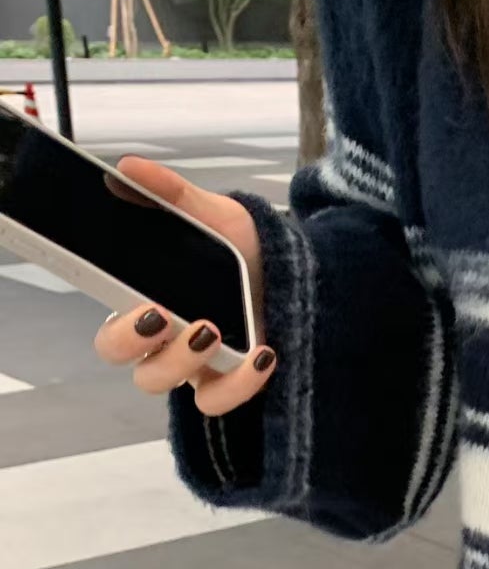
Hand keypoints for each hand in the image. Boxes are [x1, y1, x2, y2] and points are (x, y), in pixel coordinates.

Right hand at [92, 157, 274, 416]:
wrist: (300, 271)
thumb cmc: (243, 247)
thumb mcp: (213, 214)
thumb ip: (171, 193)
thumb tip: (127, 168)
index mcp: (144, 303)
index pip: (110, 330)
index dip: (116, 327)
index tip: (133, 302)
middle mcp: (163, 341)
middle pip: (127, 361)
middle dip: (134, 342)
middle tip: (162, 314)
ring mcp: (197, 365)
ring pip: (167, 383)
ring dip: (183, 361)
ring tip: (211, 328)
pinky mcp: (232, 381)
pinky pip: (221, 401)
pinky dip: (239, 385)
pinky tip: (261, 355)